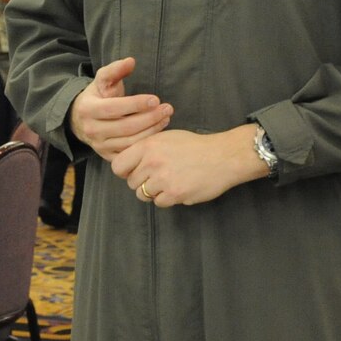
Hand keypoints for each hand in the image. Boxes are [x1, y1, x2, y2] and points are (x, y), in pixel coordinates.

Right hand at [70, 57, 171, 160]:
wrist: (80, 120)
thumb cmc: (97, 96)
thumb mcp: (102, 80)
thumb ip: (115, 69)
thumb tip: (131, 61)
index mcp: (88, 109)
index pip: (114, 108)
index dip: (136, 104)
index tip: (156, 99)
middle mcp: (92, 130)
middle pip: (126, 127)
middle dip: (150, 118)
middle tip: (168, 109)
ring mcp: (100, 146)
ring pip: (130, 142)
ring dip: (151, 131)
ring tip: (166, 118)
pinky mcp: (108, 157)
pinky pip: (130, 154)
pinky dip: (146, 144)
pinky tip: (157, 132)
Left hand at [112, 127, 264, 207]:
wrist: (223, 157)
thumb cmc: (196, 146)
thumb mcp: (167, 138)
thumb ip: (146, 149)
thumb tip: (129, 163)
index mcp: (148, 145)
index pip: (118, 165)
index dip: (124, 171)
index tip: (133, 172)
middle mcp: (152, 162)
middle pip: (131, 182)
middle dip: (142, 182)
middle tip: (158, 177)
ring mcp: (163, 179)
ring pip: (143, 195)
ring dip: (153, 192)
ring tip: (169, 182)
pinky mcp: (174, 194)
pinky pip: (159, 203)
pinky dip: (167, 199)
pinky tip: (178, 188)